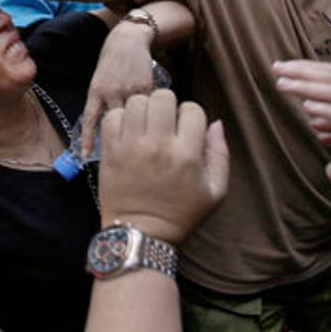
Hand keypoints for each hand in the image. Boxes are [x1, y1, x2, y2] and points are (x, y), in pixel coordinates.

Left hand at [81, 21, 155, 157]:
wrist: (128, 40)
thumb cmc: (111, 63)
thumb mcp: (100, 81)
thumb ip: (101, 101)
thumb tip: (104, 127)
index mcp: (96, 90)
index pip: (91, 119)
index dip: (87, 139)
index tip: (84, 155)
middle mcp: (111, 91)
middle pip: (115, 122)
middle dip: (119, 135)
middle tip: (123, 151)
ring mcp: (129, 89)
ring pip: (133, 116)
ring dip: (136, 126)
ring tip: (140, 137)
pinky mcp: (146, 86)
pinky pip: (146, 107)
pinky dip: (148, 114)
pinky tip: (151, 119)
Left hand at [98, 90, 228, 244]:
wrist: (141, 235)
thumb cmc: (181, 215)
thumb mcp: (215, 192)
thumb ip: (220, 155)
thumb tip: (216, 123)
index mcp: (186, 154)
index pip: (192, 109)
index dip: (191, 117)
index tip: (185, 131)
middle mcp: (158, 145)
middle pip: (163, 97)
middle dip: (167, 106)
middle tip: (164, 123)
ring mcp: (131, 146)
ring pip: (137, 101)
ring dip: (143, 109)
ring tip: (145, 126)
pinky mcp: (110, 151)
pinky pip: (113, 116)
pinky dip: (121, 118)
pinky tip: (128, 132)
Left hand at [273, 60, 330, 166]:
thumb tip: (314, 111)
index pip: (330, 72)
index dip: (305, 68)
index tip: (283, 65)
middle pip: (327, 77)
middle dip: (299, 72)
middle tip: (274, 68)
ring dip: (306, 87)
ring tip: (283, 84)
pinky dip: (328, 110)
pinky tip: (310, 107)